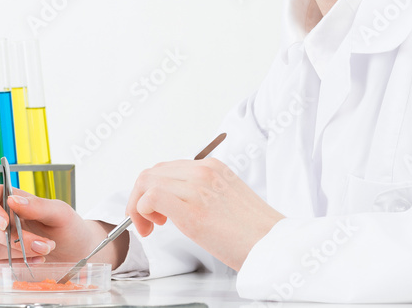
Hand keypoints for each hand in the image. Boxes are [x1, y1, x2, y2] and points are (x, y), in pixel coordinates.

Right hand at [0, 184, 128, 266]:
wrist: (76, 251)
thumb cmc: (67, 225)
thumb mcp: (59, 211)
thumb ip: (37, 205)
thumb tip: (13, 201)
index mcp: (8, 197)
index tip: (4, 221)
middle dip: (13, 237)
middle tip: (43, 243)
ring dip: (18, 251)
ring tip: (45, 249)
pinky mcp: (3, 258)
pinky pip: (0, 263)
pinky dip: (20, 262)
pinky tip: (38, 259)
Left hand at [125, 157, 283, 270]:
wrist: (272, 245)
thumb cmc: (251, 230)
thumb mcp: (225, 197)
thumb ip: (201, 191)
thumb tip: (173, 201)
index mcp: (212, 166)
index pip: (166, 168)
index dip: (152, 189)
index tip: (154, 210)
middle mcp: (203, 171)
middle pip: (152, 173)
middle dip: (140, 197)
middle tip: (148, 223)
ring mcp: (197, 188)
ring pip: (147, 182)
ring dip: (139, 206)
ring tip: (151, 227)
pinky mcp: (192, 210)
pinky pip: (152, 197)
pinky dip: (143, 210)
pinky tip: (153, 227)